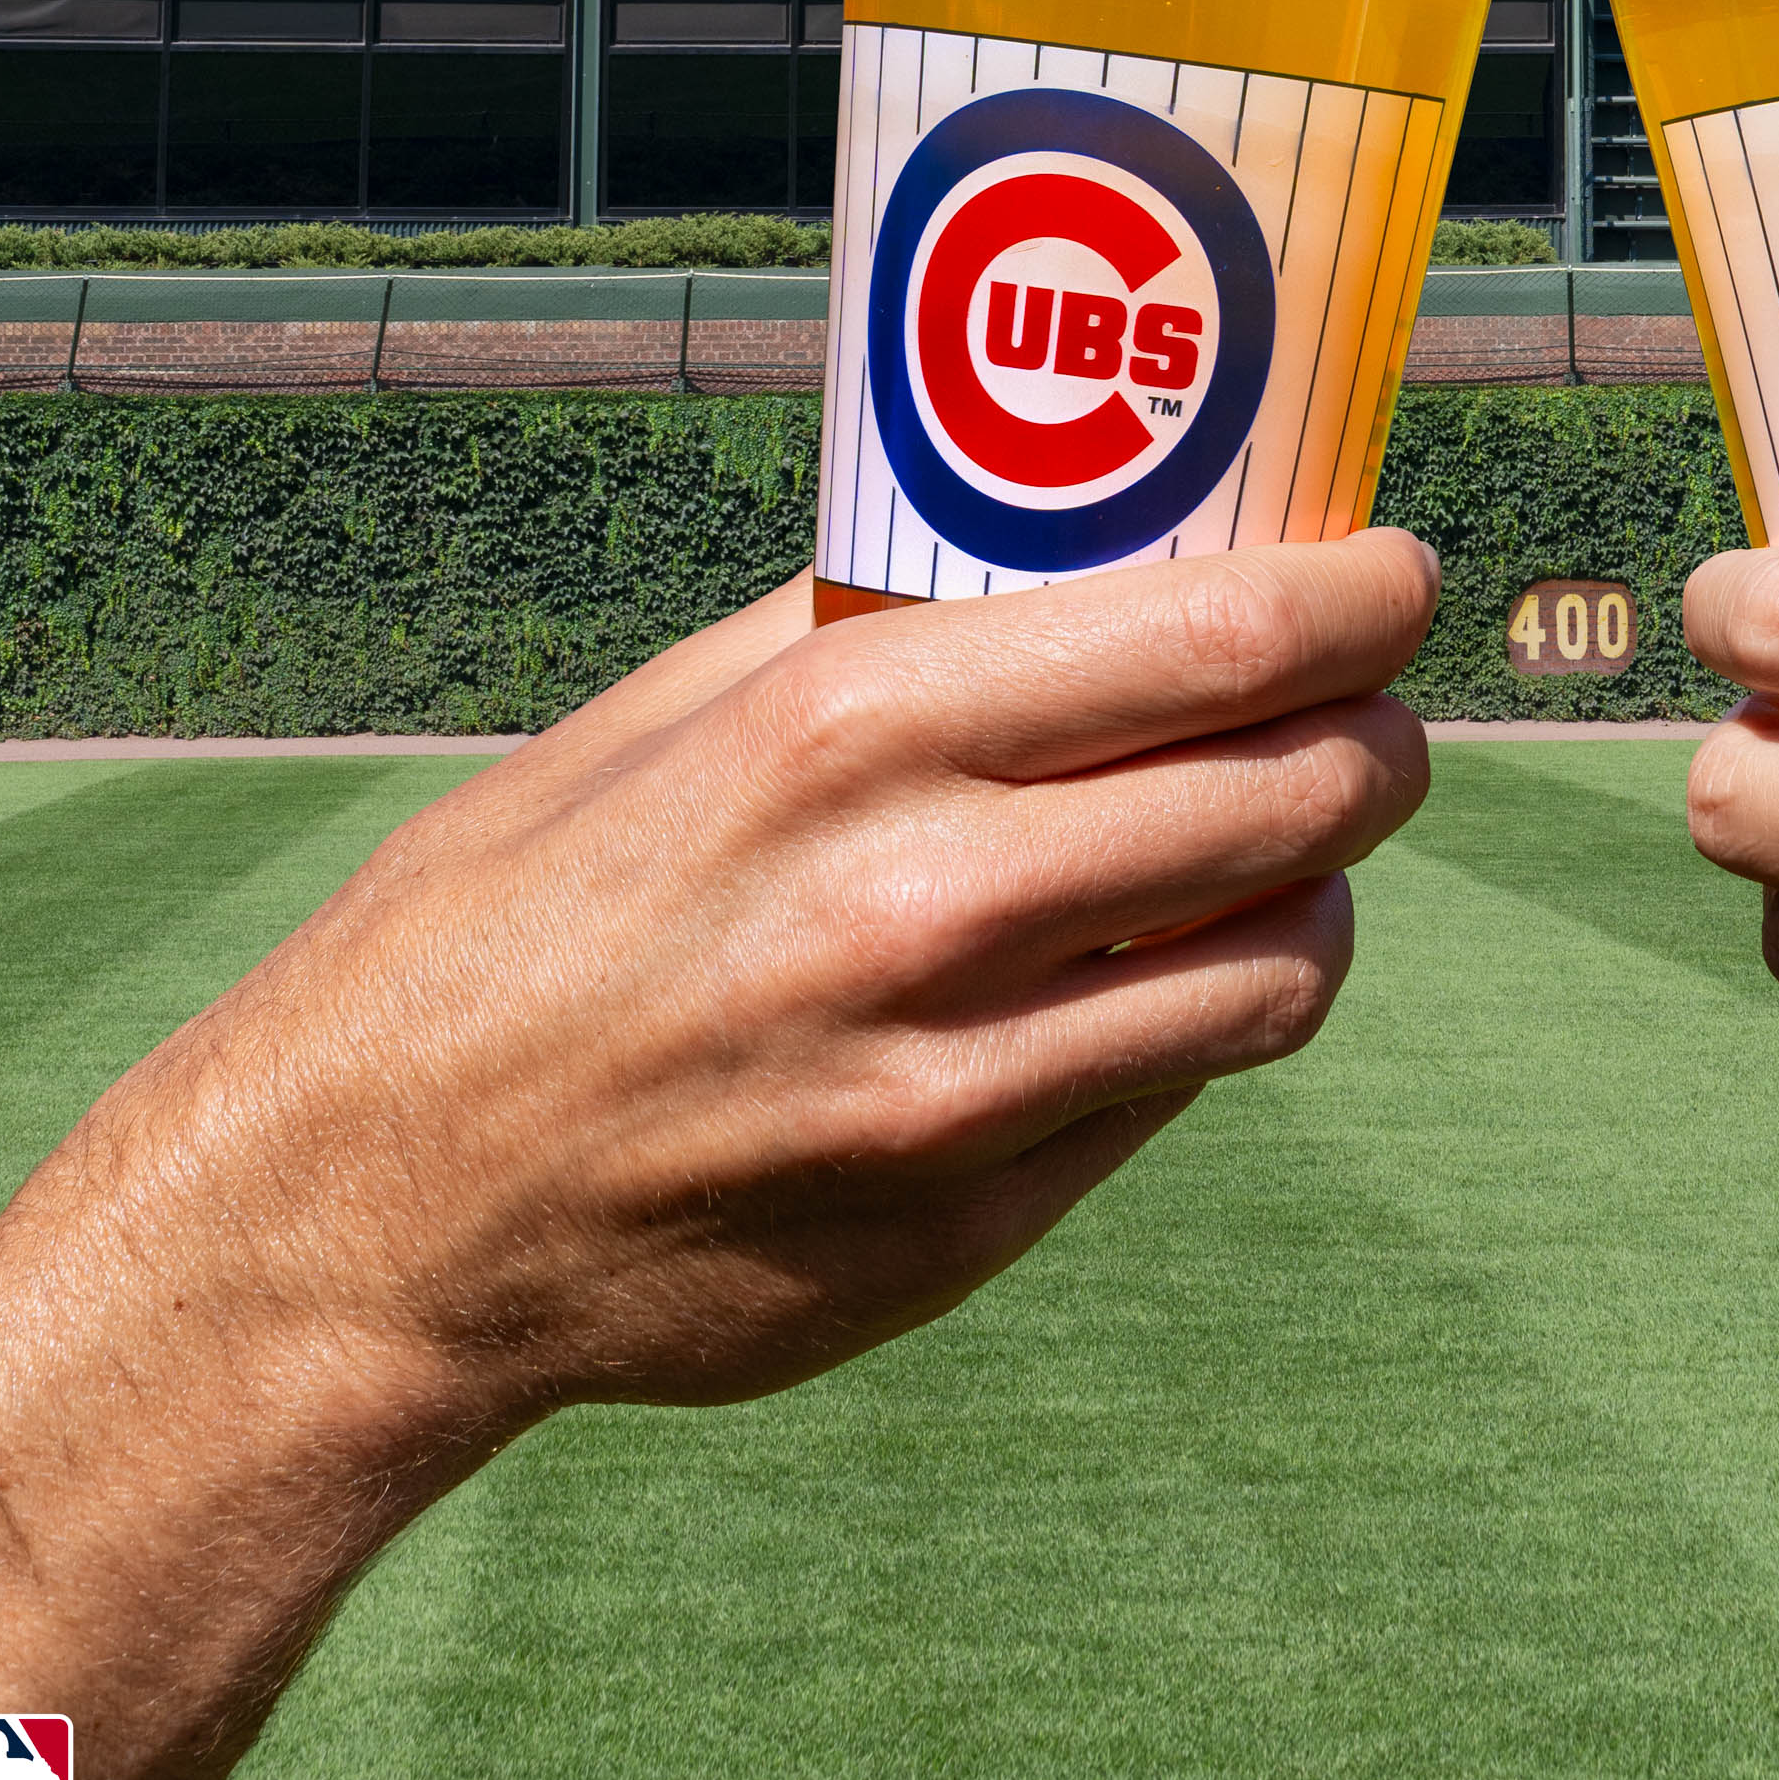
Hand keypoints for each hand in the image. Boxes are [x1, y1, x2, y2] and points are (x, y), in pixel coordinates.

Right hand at [0, 532, 1436, 1779]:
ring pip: (1279, 962)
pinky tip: (1174, 970)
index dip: (1361, 597)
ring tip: (1298, 847)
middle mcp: (925, 903)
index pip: (1222, 637)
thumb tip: (1085, 550)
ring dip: (1326, 889)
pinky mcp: (964, 1229)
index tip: (1402, 573)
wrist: (376, 1204)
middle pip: (1294, 790)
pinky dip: (1211, 1015)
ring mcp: (956, 1089)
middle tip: (1380, 708)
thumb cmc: (522, 914)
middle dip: (1378, 735)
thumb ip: (879, 634)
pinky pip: (1174, 1092)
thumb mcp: (674, 711)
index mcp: (855, 730)